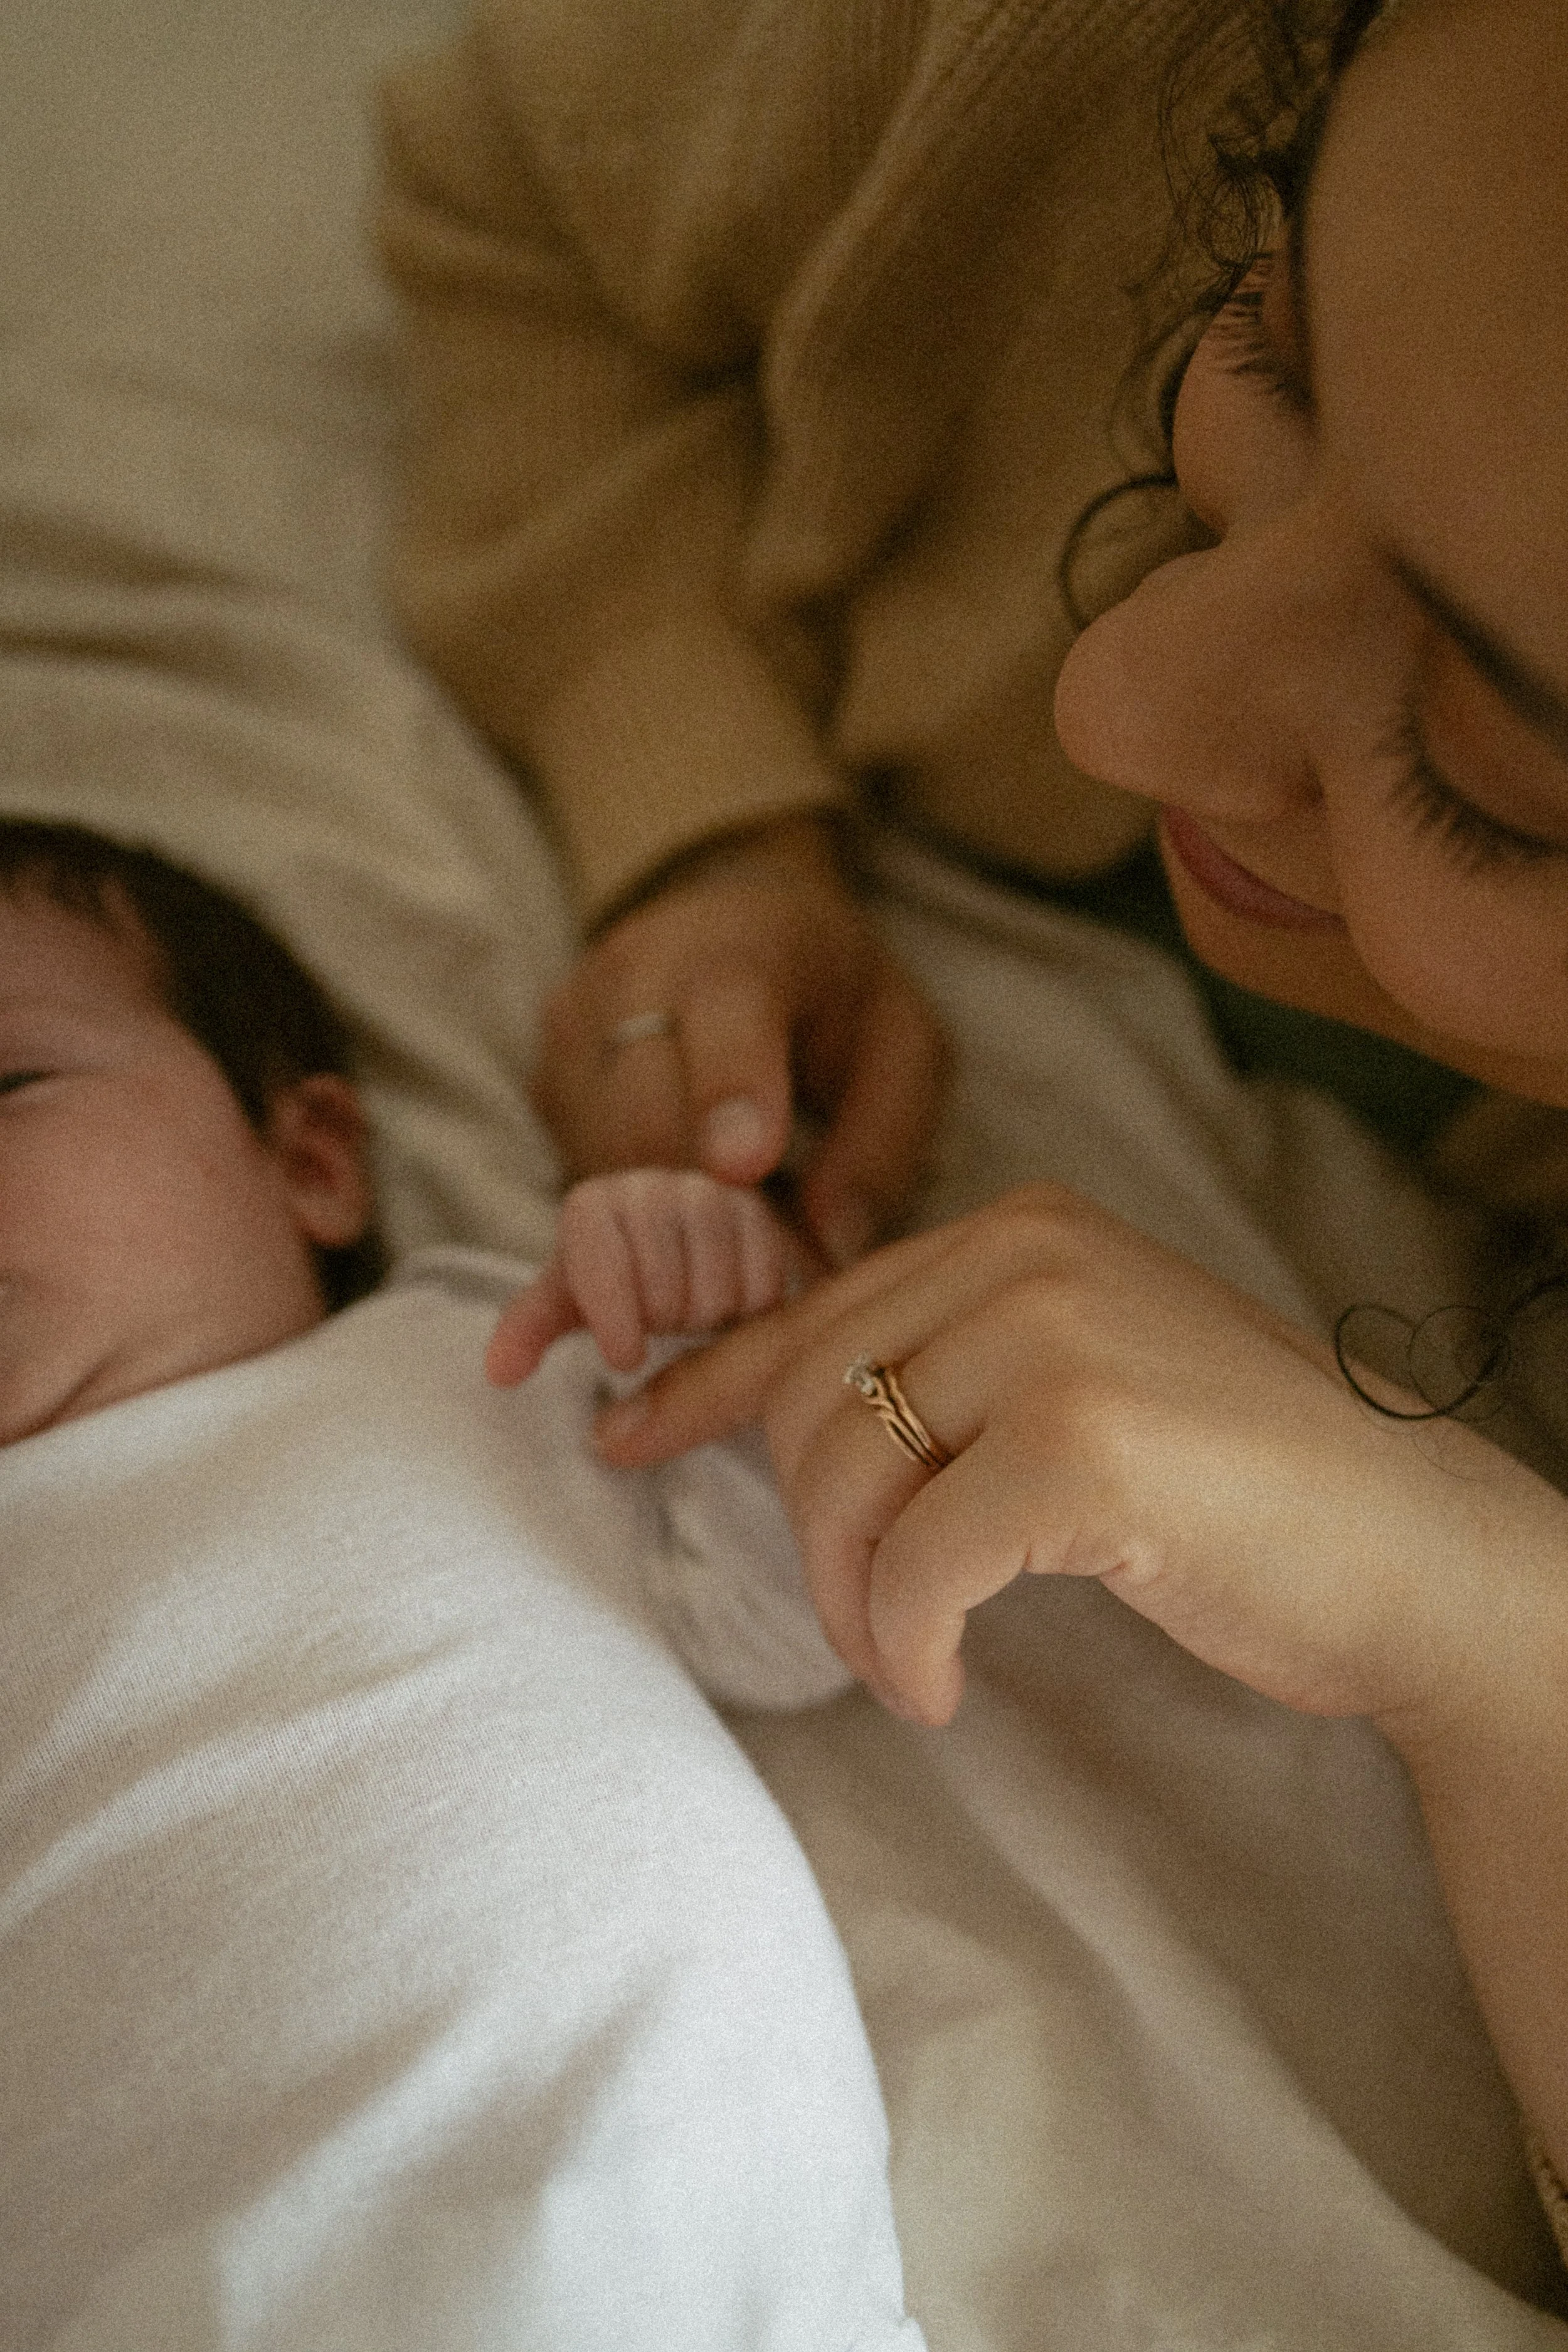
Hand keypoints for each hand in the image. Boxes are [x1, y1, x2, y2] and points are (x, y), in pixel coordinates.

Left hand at [486, 1168, 815, 1382]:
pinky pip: (762, 1287)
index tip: (624, 1360)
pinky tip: (730, 1314)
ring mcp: (713, 1196)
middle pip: (662, 1279)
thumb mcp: (567, 1302)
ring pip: (714, 1288)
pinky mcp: (762, 1218)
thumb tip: (498, 1372)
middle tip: (660, 1328)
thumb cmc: (615, 1283)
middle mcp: (652, 1185)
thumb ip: (530, 1329)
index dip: (611, 1308)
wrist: (681, 1251)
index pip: (598, 1248)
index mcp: (594, 1204)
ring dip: (704, 1324)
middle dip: (661, 1323)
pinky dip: (746, 1317)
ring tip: (691, 1319)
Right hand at [531, 818, 947, 1267]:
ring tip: (728, 1271)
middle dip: (702, 1215)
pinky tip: (667, 1261)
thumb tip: (827, 1252)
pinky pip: (577, 1181)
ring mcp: (575, 1032)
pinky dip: (625, 1237)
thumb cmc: (834, 992)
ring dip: (663, 1238)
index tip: (746, 1166)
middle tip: (761, 1288)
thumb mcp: (905, 1048)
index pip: (725, 1012)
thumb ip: (880, 1145)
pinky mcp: (546, 1086)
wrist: (731, 921)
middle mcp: (635, 977)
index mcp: (741, 949)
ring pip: (600, 1163)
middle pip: (644, 1115)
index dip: (730, 1091)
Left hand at [594, 1185, 1560, 1737]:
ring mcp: (1054, 1338)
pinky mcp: (1080, 1445)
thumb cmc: (1240, 1492)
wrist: (1407, 1556)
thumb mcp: (1078, 1387)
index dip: (701, 1382)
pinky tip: (944, 1687)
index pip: (816, 1305)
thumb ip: (953, 1373)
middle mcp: (1027, 1254)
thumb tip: (790, 1420)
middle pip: (806, 1394)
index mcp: (1021, 1230)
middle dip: (805, 1534)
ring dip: (850, 1602)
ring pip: (837, 1477)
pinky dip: (902, 1648)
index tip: (623, 1435)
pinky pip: (908, 1565)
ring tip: (909, 1662)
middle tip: (864, 1628)